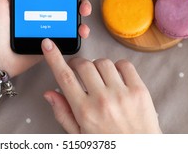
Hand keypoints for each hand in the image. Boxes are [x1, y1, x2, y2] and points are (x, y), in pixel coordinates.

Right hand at [41, 39, 161, 133]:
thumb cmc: (109, 146)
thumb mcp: (79, 136)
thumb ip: (63, 113)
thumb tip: (50, 93)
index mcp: (85, 112)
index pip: (65, 77)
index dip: (54, 57)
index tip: (48, 44)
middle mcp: (102, 100)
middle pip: (84, 65)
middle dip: (78, 64)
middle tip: (78, 68)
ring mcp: (122, 94)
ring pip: (103, 62)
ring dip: (97, 66)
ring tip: (99, 78)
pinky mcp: (139, 91)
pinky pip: (125, 65)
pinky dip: (117, 66)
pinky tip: (115, 77)